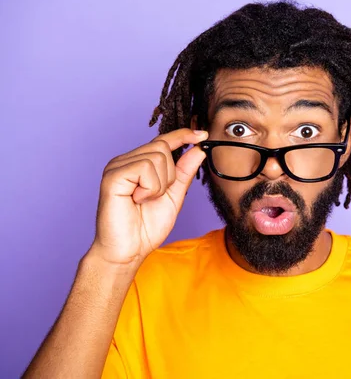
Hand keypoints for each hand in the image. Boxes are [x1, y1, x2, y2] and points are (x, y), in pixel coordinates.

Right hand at [90, 128, 207, 266]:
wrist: (129, 251)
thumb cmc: (146, 227)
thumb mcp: (174, 196)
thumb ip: (184, 172)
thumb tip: (198, 149)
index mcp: (138, 164)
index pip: (162, 141)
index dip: (183, 135)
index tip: (202, 134)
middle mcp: (126, 160)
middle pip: (162, 148)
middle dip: (169, 175)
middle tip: (154, 196)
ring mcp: (117, 166)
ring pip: (156, 156)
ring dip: (159, 184)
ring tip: (143, 200)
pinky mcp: (112, 175)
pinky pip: (144, 168)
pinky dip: (150, 188)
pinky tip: (137, 200)